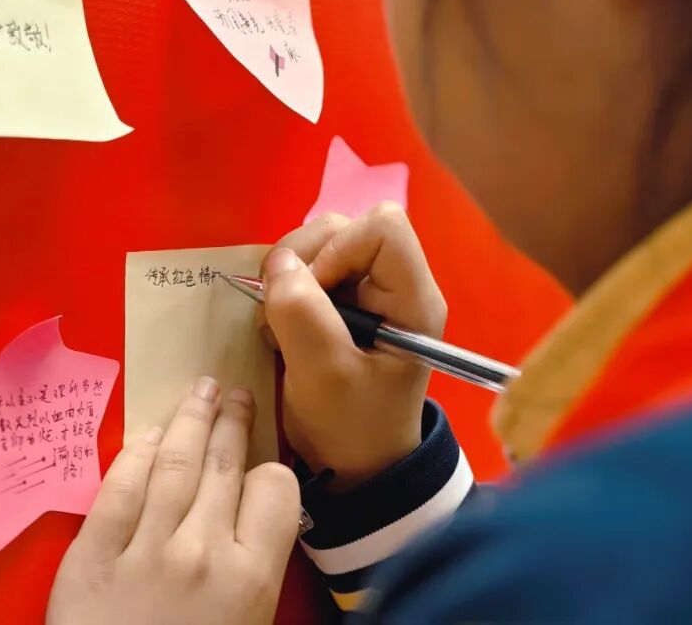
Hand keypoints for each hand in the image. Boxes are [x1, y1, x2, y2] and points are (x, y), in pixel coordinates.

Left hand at [47, 378, 299, 624]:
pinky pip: (117, 490)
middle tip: (234, 393)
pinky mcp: (90, 555)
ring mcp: (143, 549)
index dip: (270, 471)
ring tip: (200, 391)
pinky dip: (134, 455)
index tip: (261, 467)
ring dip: (190, 419)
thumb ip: (255, 569)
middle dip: (231, 420)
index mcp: (248, 577)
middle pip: (222, 464)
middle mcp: (200, 551)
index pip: (273, 488)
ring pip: (173, 462)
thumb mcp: (248, 624)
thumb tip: (256, 515)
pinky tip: (147, 434)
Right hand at [260, 202, 446, 488]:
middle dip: (303, 262)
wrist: (356, 466)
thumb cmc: (353, 427)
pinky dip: (285, 293)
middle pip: (343, 228)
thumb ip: (302, 317)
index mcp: (412, 298)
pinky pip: (307, 270)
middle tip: (283, 312)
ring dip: (288, 279)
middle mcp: (394, 284)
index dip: (338, 249)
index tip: (313, 294)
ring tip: (281, 328)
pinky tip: (284, 332)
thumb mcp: (325, 378)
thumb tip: (279, 265)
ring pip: (319, 244)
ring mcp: (367, 291)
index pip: (382, 226)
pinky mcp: (342, 302)